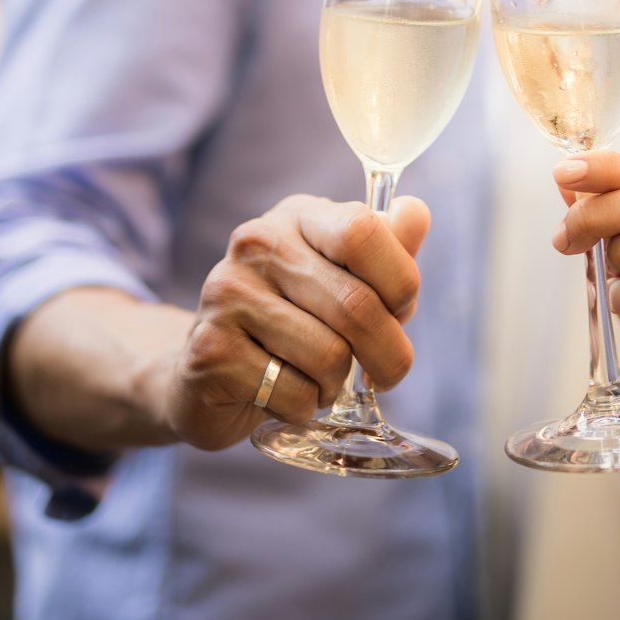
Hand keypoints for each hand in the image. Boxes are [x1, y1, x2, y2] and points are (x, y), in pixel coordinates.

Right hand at [166, 193, 429, 449]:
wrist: (205, 371)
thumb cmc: (291, 317)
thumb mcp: (340, 273)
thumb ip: (383, 245)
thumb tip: (415, 212)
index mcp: (297, 216)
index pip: (362, 230)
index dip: (399, 280)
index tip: (401, 310)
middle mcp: (256, 245)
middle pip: (356, 305)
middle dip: (389, 353)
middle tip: (387, 373)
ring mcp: (227, 295)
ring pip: (329, 356)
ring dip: (338, 384)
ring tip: (319, 379)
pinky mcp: (211, 352)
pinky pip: (295, 393)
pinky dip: (305, 407)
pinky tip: (284, 394)